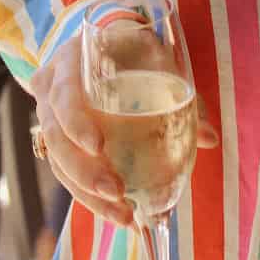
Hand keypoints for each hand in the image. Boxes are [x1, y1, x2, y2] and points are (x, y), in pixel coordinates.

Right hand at [30, 34, 218, 227]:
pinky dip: (91, 196)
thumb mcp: (156, 58)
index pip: (63, 94)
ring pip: (58, 162)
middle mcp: (50, 90)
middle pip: (56, 137)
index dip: (77, 122)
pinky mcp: (58, 141)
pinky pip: (67, 173)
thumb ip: (180, 92)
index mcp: (69, 61)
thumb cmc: (134, 49)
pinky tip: (118, 213)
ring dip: (89, 194)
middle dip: (86, 173)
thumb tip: (210, 139)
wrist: (112, 44)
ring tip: (124, 215)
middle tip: (117, 192)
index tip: (100, 146)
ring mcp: (49, 117)